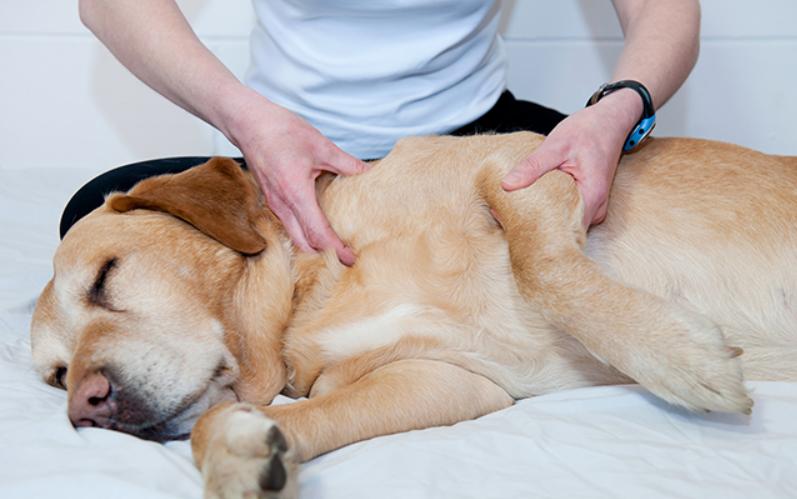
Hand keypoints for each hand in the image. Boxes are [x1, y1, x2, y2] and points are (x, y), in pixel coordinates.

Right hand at [226, 92, 368, 265]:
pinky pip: (288, 226)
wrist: (248, 123)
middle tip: (347, 259)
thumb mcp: (320, 145)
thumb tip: (369, 172)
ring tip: (335, 248)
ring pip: (294, 237)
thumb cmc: (280, 131)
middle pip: (305, 244)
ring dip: (314, 247)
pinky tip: (318, 229)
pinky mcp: (272, 200)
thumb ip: (346, 163)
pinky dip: (303, 234)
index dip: (336, 250)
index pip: (318, 234)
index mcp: (296, 194)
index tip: (351, 259)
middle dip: (325, 256)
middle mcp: (282, 205)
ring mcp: (274, 205)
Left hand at [502, 89, 641, 226]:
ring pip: (564, 222)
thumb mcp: (556, 145)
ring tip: (517, 210)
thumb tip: (507, 185)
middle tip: (508, 217)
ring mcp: (593, 206)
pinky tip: (532, 201)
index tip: (513, 225)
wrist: (610, 120)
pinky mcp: (586, 201)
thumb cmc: (589, 130)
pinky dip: (550, 208)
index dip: (537, 229)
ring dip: (543, 217)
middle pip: (563, 230)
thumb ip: (533, 166)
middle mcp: (595, 208)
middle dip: (536, 225)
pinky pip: (566, 212)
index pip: (563, 229)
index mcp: (591, 197)